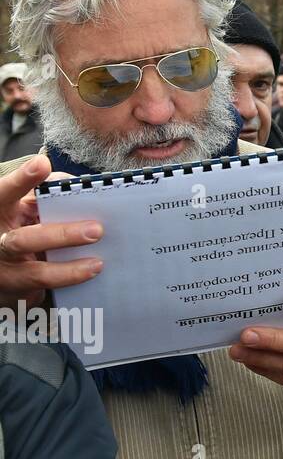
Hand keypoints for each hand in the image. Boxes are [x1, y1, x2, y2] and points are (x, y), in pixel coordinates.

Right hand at [0, 155, 102, 308]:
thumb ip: (45, 193)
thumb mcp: (22, 207)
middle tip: (96, 230)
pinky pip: (46, 292)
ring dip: (68, 271)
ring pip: (34, 274)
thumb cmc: (18, 225)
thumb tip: (76, 184)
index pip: (4, 194)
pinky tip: (92, 276)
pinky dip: (70, 284)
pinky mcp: (17, 293)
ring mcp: (5, 272)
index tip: (42, 164)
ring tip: (98, 264)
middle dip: (60, 236)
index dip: (20, 180)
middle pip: (23, 240)